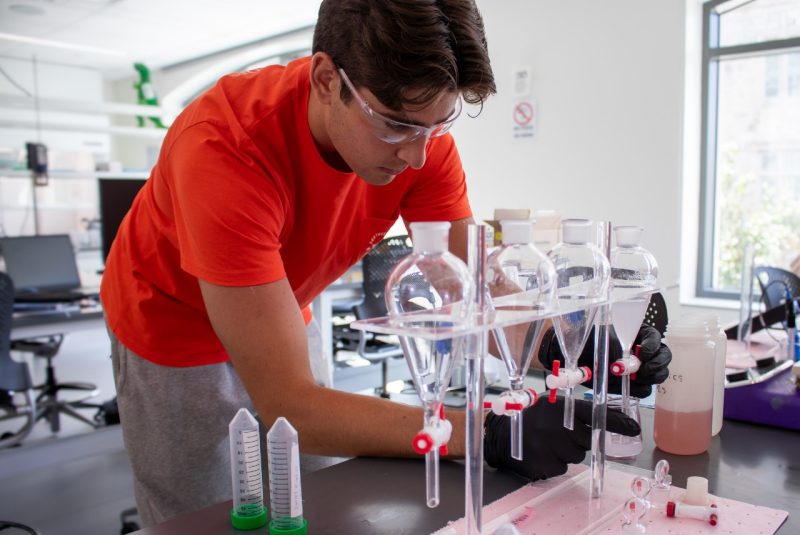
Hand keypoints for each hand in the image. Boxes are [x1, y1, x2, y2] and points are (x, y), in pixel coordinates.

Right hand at [483, 398, 639, 480]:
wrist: (501, 435)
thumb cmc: (531, 419)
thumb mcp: (551, 407)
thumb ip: (576, 413)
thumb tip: (612, 420)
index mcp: (560, 408)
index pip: (596, 414)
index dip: (617, 422)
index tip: (634, 429)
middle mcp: (557, 426)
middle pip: (587, 440)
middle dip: (577, 440)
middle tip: (559, 434)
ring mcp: (550, 446)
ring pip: (575, 456)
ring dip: (566, 452)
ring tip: (547, 443)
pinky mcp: (544, 464)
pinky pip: (562, 468)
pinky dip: (554, 462)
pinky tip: (541, 453)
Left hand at [538, 324, 671, 397]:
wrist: (575, 358)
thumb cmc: (589, 342)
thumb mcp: (602, 339)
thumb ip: (615, 347)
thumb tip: (622, 361)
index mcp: (638, 333)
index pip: (655, 338)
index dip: (652, 347)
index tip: (642, 354)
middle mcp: (643, 351)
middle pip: (664, 357)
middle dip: (655, 365)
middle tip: (640, 371)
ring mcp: (641, 368)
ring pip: (659, 374)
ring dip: (649, 378)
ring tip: (633, 378)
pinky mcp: (634, 384)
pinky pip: (645, 389)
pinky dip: (638, 389)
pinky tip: (627, 385)